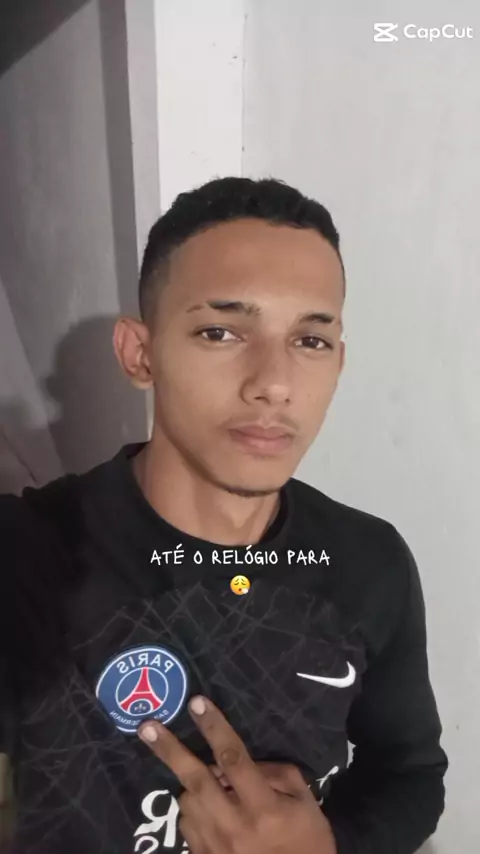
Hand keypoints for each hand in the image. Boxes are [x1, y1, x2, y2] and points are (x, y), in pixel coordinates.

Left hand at [138, 695, 336, 853]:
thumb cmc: (308, 844)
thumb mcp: (305, 803)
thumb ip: (276, 773)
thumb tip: (237, 758)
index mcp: (264, 808)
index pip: (233, 758)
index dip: (215, 728)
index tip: (197, 703)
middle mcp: (234, 826)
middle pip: (195, 780)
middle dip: (169, 750)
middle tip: (146, 726)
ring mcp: (215, 847)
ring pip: (188, 800)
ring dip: (193, 784)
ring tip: (216, 788)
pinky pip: (188, 824)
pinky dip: (196, 809)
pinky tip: (214, 813)